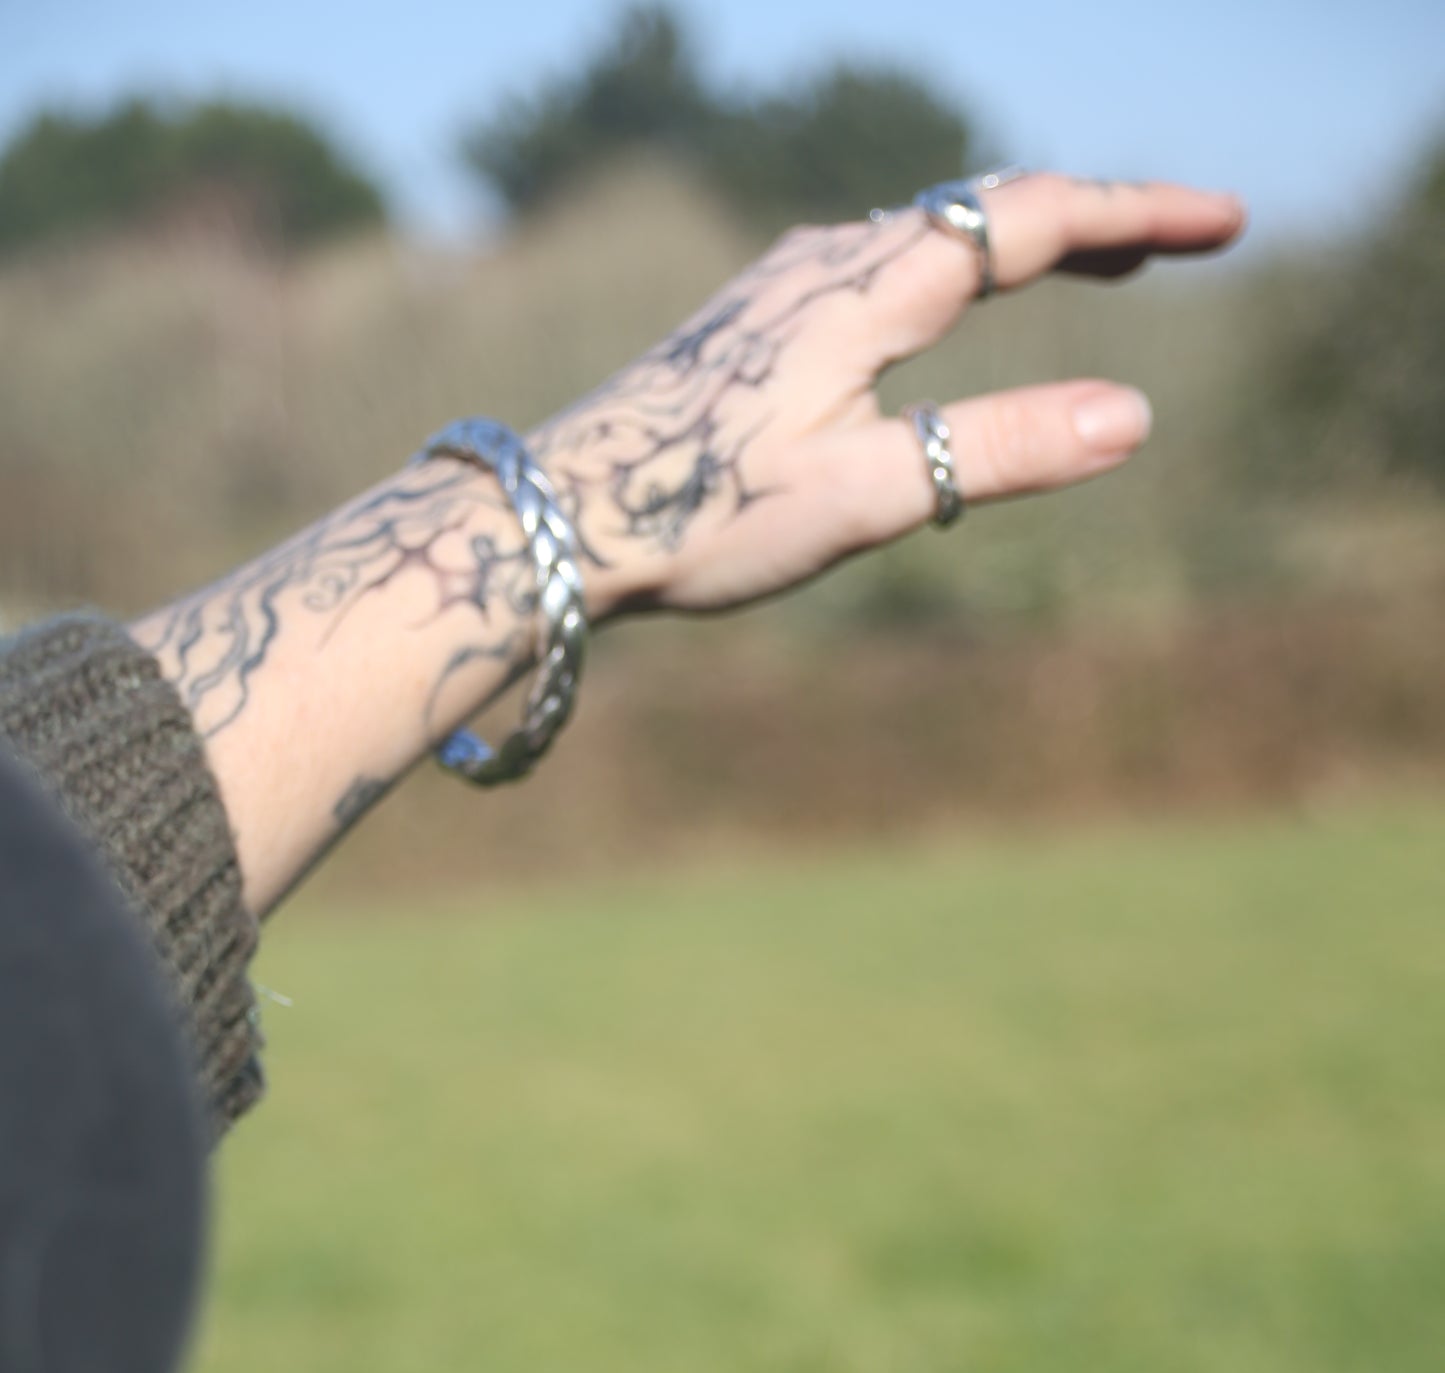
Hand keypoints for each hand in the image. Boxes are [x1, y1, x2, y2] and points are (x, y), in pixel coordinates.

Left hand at [535, 173, 1245, 617]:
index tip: (1228, 222)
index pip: (1035, 222)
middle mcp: (831, 259)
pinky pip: (891, 253)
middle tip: (1192, 235)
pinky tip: (957, 294)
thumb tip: (1134, 416)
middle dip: (1102, 214)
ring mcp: (790, 278)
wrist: (564, 515)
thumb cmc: (702, 516)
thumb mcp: (865, 498)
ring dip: (1032, 233)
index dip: (1140, 213)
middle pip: (995, 206)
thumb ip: (999, 451)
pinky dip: (964, 259)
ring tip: (1104, 256)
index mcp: (869, 291)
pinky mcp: (762, 311)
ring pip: (940, 226)